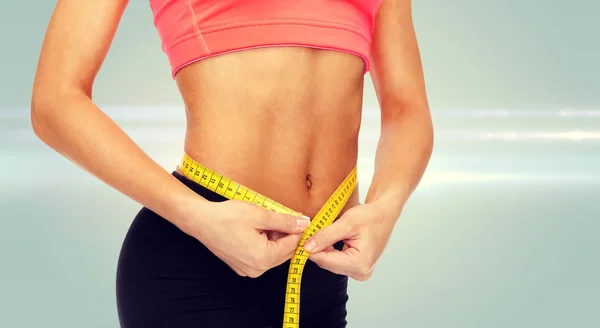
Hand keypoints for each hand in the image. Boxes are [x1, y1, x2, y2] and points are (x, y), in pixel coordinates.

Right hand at [184, 199, 309, 277]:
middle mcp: (257, 269)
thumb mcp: (261, 215)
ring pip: (273, 254)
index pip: (293, 245)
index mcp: (264, 258)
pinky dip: (264, 243)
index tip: (298, 216)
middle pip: (284, 252)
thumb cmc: (227, 216)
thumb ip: (285, 221)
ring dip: (274, 238)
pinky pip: (261, 256)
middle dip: (285, 234)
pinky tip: (255, 230)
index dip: (297, 229)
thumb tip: (304, 223)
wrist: (201, 221)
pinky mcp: (241, 266)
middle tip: (278, 215)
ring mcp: (248, 270)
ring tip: (263, 221)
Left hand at [302, 201, 398, 280]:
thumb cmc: (371, 216)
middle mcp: (360, 272)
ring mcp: (360, 272)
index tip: (301, 238)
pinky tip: (334, 239)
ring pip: (330, 263)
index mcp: (359, 263)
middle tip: (312, 232)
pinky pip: (337, 262)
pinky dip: (331, 251)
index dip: (310, 249)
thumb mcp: (346, 222)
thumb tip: (307, 247)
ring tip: (326, 233)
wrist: (384, 214)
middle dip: (318, 248)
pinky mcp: (357, 268)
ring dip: (325, 249)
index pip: (325, 261)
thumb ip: (326, 236)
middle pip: (327, 263)